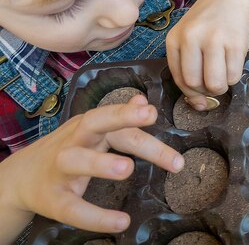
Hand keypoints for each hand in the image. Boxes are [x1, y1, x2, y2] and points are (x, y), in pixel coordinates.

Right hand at [1, 95, 182, 233]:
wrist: (20, 178)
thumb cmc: (68, 150)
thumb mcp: (92, 132)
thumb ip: (120, 120)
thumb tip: (142, 100)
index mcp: (88, 126)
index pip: (116, 118)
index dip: (136, 116)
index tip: (155, 112)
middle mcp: (75, 140)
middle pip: (96, 123)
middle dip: (122, 117)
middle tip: (151, 115)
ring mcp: (61, 168)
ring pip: (78, 160)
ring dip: (102, 163)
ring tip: (128, 168)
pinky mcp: (54, 199)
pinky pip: (74, 208)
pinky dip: (96, 216)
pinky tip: (121, 221)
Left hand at [166, 0, 248, 109]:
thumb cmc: (209, 20)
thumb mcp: (189, 37)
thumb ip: (189, 67)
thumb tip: (199, 105)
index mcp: (175, 39)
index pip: (179, 79)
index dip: (190, 94)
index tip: (200, 98)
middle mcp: (191, 39)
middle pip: (195, 84)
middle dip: (206, 91)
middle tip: (214, 82)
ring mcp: (214, 40)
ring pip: (215, 83)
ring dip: (221, 87)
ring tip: (224, 75)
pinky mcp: (235, 43)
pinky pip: (234, 76)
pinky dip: (235, 76)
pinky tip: (233, 63)